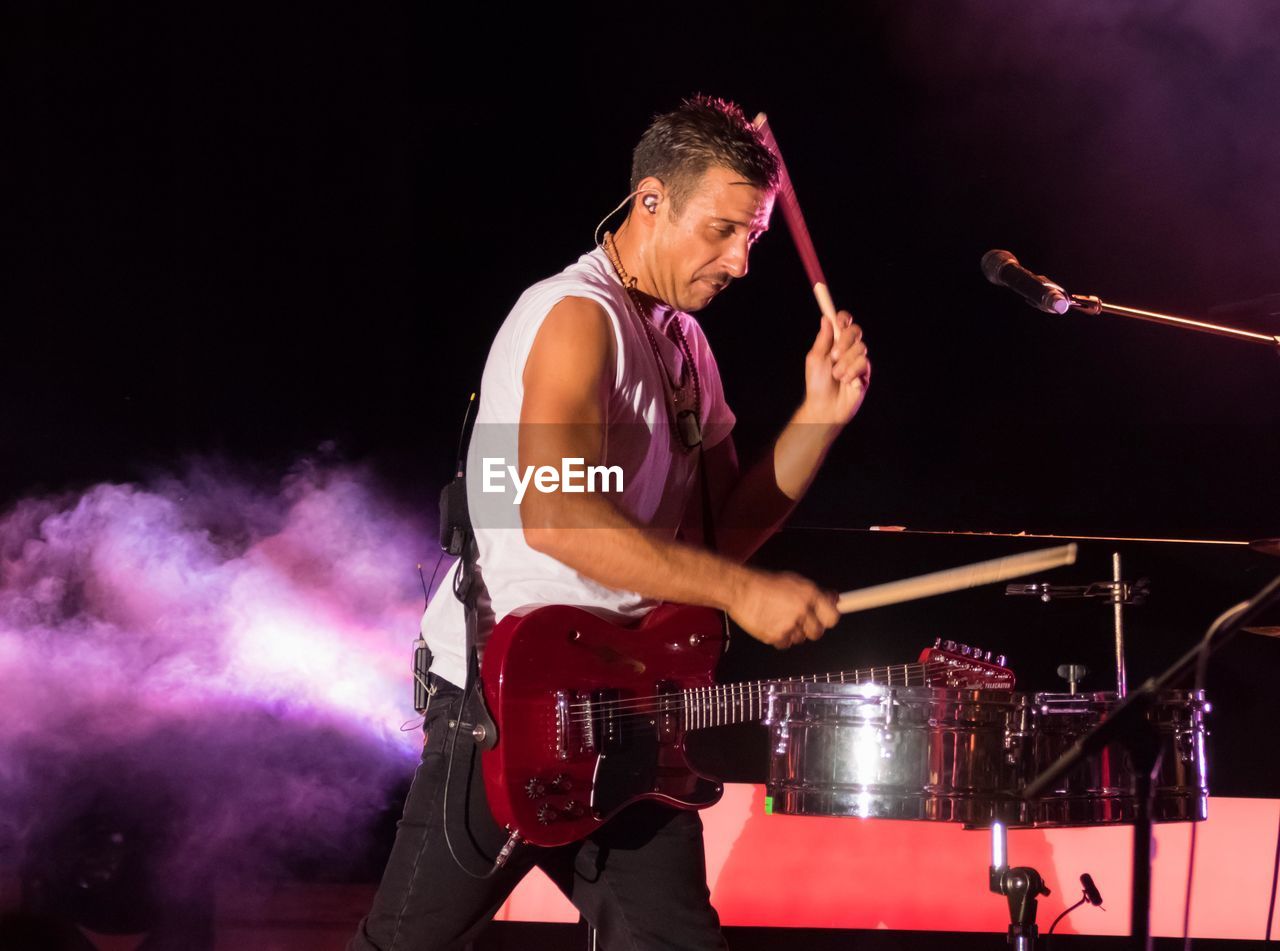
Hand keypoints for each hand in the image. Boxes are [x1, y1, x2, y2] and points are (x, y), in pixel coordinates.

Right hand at [727, 569, 839, 648]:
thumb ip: (815, 593)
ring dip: (793, 632)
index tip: (826, 619)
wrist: (741, 590)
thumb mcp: (794, 581)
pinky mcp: (776, 636)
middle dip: (811, 628)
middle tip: (800, 620)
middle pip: (818, 632)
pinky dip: (780, 638)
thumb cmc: (764, 583)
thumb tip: (833, 599)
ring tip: (779, 618)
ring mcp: (789, 624)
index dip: (828, 618)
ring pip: (800, 638)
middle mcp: (802, 610)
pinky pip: (785, 644)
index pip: (832, 616)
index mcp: (809, 594)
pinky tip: (771, 624)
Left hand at [802, 311, 870, 426]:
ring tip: (837, 375)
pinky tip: (846, 382)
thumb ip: (823, 339)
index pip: (843, 323)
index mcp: (834, 343)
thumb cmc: (817, 384)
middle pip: (856, 331)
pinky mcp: (865, 373)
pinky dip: (852, 372)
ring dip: (845, 363)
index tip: (839, 323)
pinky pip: (864, 363)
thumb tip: (825, 318)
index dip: (843, 319)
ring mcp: (857, 361)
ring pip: (860, 348)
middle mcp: (847, 350)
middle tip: (834, 355)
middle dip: (845, 341)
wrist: (825, 407)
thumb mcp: (815, 359)